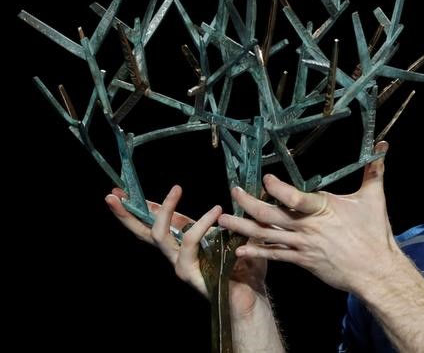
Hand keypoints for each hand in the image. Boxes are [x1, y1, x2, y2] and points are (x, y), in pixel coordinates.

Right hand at [105, 186, 266, 316]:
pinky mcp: (189, 273)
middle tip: (112, 195)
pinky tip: (216, 210)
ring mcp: (179, 264)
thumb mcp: (232, 233)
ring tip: (176, 188)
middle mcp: (175, 254)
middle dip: (126, 214)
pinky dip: (202, 223)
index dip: (138, 207)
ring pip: (160, 235)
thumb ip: (226, 217)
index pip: (153, 223)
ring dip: (166, 209)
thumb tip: (236, 189)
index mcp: (181, 242)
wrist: (252, 293)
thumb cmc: (243, 264)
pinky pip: (190, 242)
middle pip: (143, 232)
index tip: (120, 192)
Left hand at [218, 141, 399, 293]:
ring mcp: (303, 245)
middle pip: (271, 215)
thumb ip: (374, 171)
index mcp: (323, 208)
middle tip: (233, 191)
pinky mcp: (302, 261)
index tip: (264, 179)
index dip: (277, 188)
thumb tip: (383, 145)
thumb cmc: (375, 233)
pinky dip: (256, 252)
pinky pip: (275, 256)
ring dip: (243, 227)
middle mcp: (308, 227)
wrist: (375, 271)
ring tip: (223, 220)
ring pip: (267, 236)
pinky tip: (239, 250)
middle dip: (248, 203)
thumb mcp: (374, 198)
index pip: (295, 198)